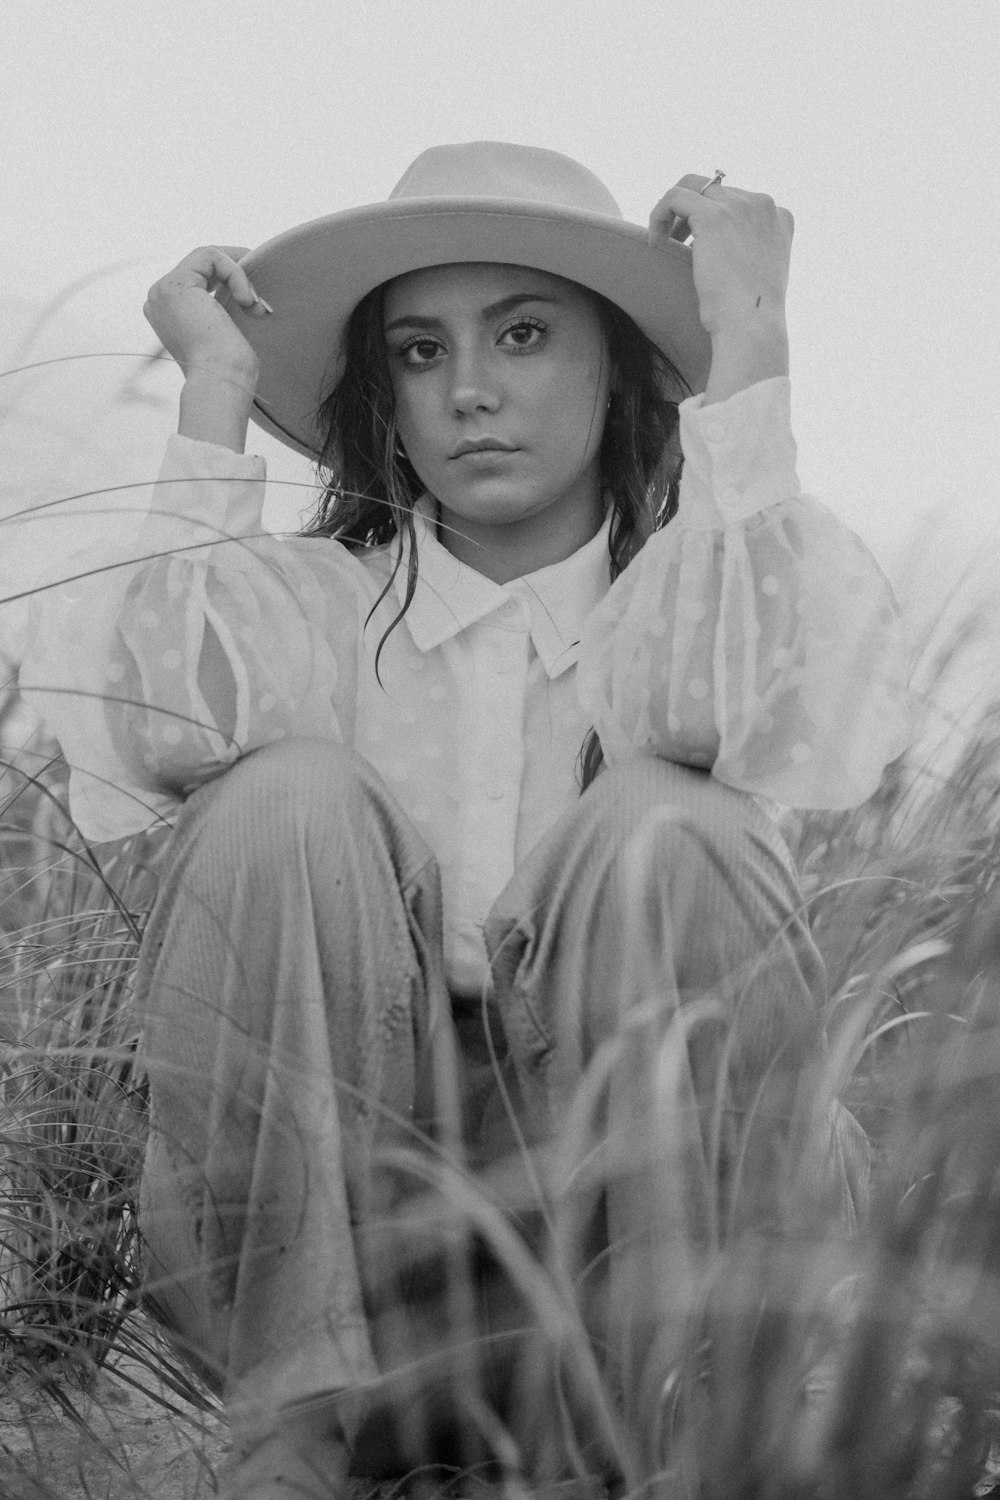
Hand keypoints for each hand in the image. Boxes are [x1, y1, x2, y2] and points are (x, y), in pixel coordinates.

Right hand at [144, 245, 265, 382]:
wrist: (222, 382)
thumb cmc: (230, 368)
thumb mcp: (226, 329)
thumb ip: (224, 306)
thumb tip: (247, 294)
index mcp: (168, 311)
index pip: (200, 276)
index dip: (230, 279)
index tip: (254, 300)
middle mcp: (159, 299)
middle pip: (203, 264)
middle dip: (237, 274)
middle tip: (258, 298)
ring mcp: (163, 291)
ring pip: (208, 257)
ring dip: (239, 276)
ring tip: (254, 306)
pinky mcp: (176, 284)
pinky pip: (211, 256)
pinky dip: (235, 273)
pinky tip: (246, 300)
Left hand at [649, 175, 791, 400]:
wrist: (751, 326)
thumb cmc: (751, 315)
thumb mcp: (757, 275)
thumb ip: (746, 252)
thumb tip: (720, 251)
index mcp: (780, 217)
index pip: (740, 202)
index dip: (715, 220)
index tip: (701, 246)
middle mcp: (763, 204)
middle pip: (716, 191)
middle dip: (693, 214)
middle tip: (678, 243)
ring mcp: (740, 206)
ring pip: (694, 186)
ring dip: (675, 212)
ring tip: (664, 242)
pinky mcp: (712, 216)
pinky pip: (674, 196)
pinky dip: (659, 215)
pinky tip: (655, 242)